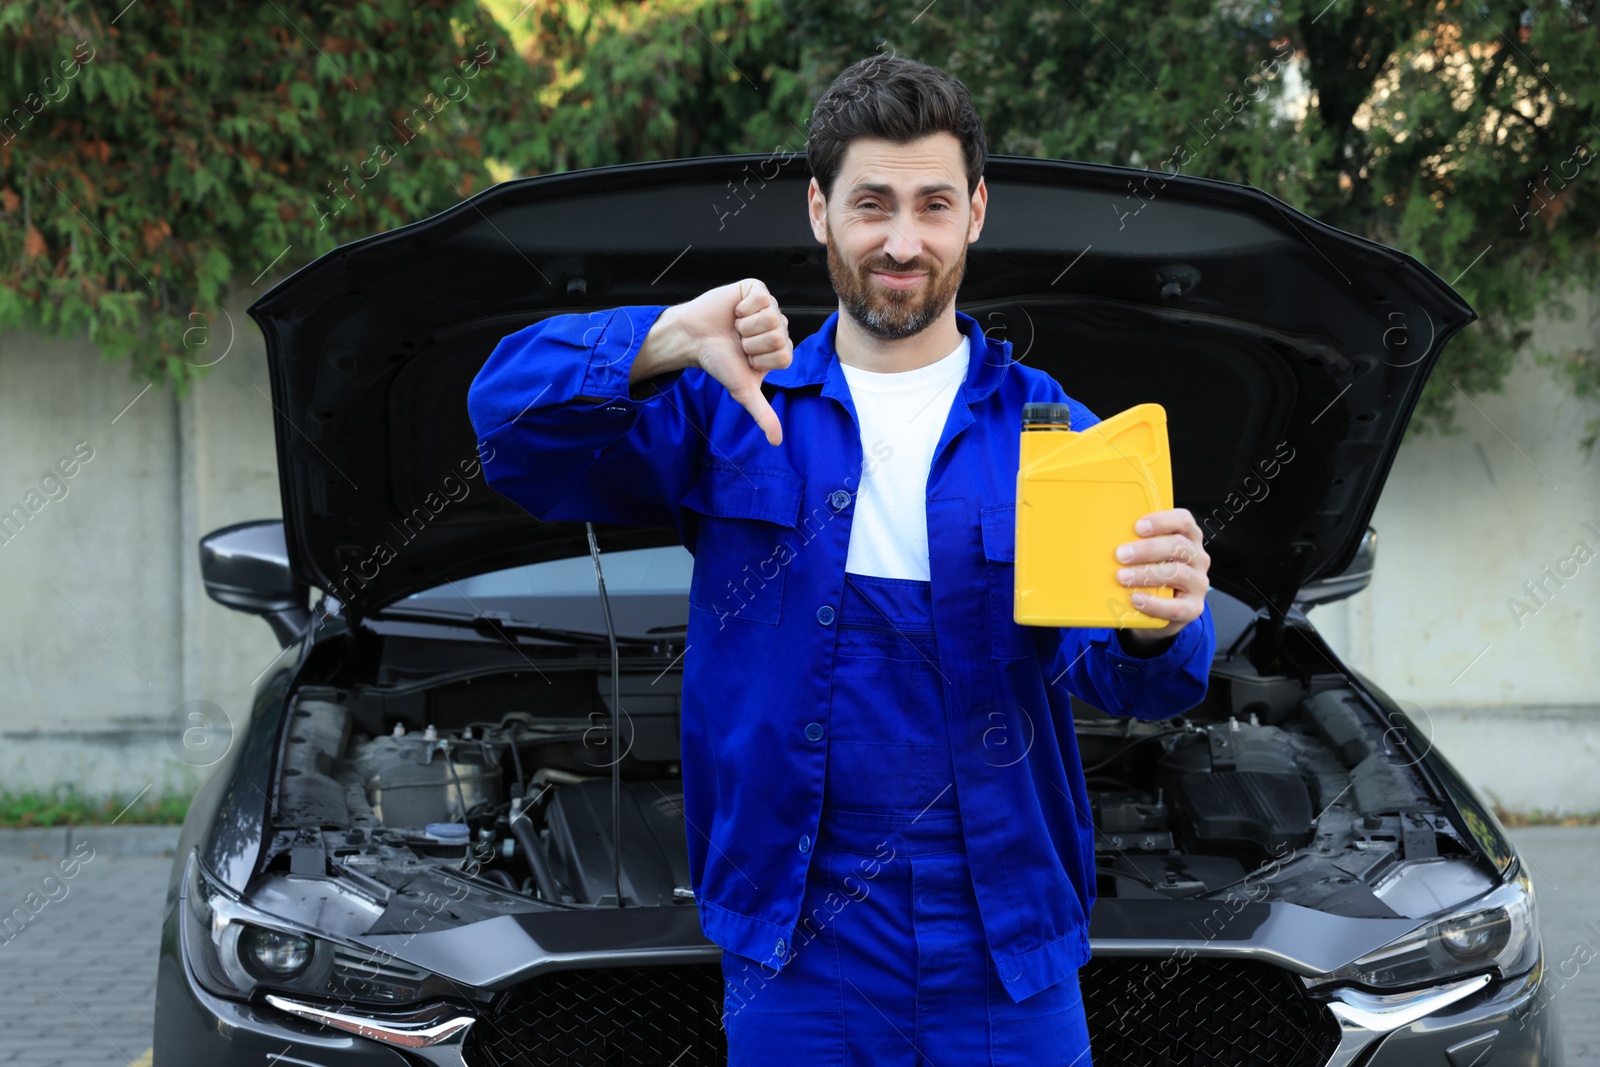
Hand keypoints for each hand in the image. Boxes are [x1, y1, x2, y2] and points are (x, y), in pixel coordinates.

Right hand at [631, 278, 793, 444]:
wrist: (692, 338)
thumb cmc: (718, 361)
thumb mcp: (742, 390)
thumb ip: (762, 414)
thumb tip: (776, 442)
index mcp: (779, 349)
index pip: (785, 355)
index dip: (760, 359)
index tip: (745, 357)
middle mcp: (778, 327)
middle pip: (778, 336)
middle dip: (752, 343)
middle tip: (738, 342)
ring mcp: (769, 306)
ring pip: (770, 317)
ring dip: (746, 326)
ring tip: (735, 327)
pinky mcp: (756, 288)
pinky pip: (761, 297)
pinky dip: (743, 306)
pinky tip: (735, 311)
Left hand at [1113, 508, 1209, 642]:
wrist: (1161, 610)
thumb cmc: (1152, 575)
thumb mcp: (1148, 556)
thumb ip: (1137, 544)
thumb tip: (1106, 537)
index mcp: (1188, 539)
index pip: (1183, 521)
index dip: (1162, 521)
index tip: (1137, 527)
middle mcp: (1198, 558)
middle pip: (1178, 546)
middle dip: (1147, 549)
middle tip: (1121, 554)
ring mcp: (1198, 584)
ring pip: (1178, 573)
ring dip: (1146, 574)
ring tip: (1122, 577)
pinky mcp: (1194, 608)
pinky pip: (1177, 607)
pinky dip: (1154, 603)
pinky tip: (1136, 599)